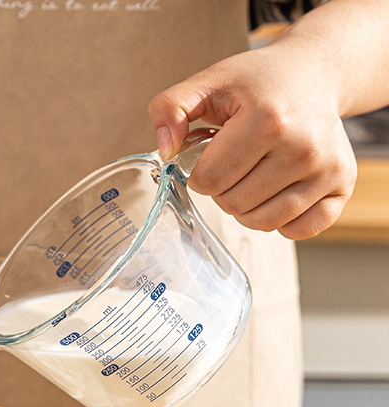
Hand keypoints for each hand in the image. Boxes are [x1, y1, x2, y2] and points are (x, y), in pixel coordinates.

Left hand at [148, 42, 357, 239]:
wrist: (313, 73)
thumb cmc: (256, 83)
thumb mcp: (208, 82)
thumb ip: (170, 108)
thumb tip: (166, 150)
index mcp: (268, 120)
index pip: (208, 181)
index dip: (200, 172)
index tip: (212, 153)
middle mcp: (304, 147)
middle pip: (233, 205)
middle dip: (223, 189)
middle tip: (235, 161)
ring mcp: (328, 168)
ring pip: (262, 222)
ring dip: (247, 207)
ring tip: (254, 174)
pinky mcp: (343, 184)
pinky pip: (299, 230)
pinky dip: (282, 221)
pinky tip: (278, 192)